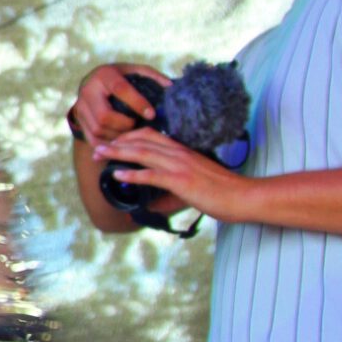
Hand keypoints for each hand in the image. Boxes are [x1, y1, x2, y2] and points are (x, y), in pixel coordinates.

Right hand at [69, 62, 167, 145]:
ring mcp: (80, 106)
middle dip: (124, 125)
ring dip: (117, 136)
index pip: (120, 90)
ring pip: (98, 129)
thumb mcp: (136, 71)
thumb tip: (171, 87)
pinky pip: (92, 139)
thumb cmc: (121, 77)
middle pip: (104, 116)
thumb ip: (153, 77)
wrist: (93, 82)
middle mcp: (88, 90)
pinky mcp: (78, 120)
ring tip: (131, 134)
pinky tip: (120, 142)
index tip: (152, 114)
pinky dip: (107, 143)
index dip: (137, 103)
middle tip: (137, 125)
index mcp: (104, 75)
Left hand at [93, 127, 253, 221]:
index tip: (113, 141)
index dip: (129, 136)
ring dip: (117, 153)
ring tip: (99, 155)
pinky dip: (132, 173)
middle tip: (97, 147)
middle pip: (141, 140)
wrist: (244, 196)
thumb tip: (154, 207)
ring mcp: (180, 165)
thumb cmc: (225, 192)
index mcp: (183, 151)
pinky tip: (117, 174)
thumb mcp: (196, 186)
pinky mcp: (181, 180)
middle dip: (116, 142)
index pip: (151, 135)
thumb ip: (174, 192)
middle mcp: (179, 153)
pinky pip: (152, 175)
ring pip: (142, 152)